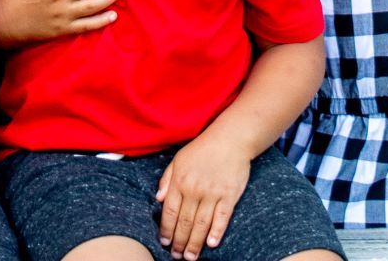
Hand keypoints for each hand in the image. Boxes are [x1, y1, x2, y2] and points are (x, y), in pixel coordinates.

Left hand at [155, 130, 249, 260]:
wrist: (231, 139)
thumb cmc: (203, 148)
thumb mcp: (179, 159)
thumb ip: (167, 179)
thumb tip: (157, 199)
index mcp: (180, 181)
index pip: (169, 212)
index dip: (166, 230)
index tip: (164, 242)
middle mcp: (194, 190)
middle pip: (184, 222)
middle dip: (179, 242)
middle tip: (176, 256)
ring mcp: (213, 194)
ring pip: (201, 225)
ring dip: (195, 244)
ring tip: (190, 257)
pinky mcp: (229, 196)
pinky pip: (222, 218)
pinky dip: (216, 232)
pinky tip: (211, 244)